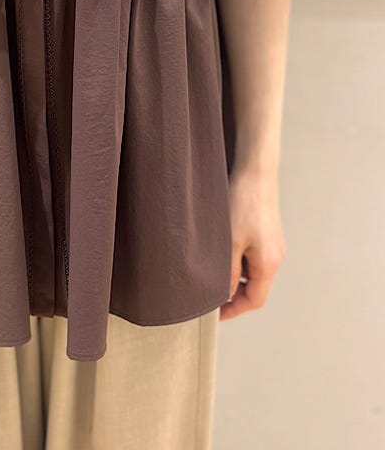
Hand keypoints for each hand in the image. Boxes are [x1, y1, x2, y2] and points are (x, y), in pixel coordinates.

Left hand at [219, 165, 286, 319]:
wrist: (256, 171)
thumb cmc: (243, 204)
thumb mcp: (229, 242)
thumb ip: (227, 272)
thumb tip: (224, 296)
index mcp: (269, 263)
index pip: (255, 299)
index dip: (234, 309)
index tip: (215, 313)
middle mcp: (275, 256)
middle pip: (255, 286)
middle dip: (233, 292)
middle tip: (209, 292)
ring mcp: (273, 242)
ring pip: (253, 269)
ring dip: (234, 273)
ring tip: (211, 268)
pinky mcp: (267, 230)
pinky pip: (253, 253)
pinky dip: (238, 257)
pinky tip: (222, 247)